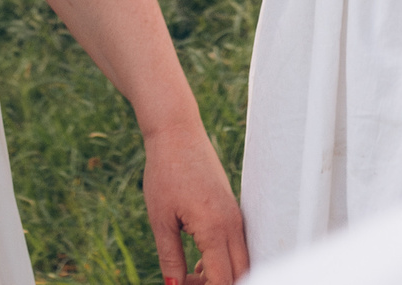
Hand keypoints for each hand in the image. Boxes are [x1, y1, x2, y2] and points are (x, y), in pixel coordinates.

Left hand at [140, 116, 248, 281]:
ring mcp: (236, 217)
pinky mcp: (232, 211)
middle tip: (187, 282)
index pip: (223, 280)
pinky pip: (236, 247)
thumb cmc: (165, 172)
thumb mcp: (161, 220)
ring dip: (219, 275)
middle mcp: (233, 225)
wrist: (177, 132)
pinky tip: (196, 261)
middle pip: (240, 274)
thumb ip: (170, 258)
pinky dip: (221, 261)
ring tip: (188, 273)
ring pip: (240, 262)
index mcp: (215, 229)